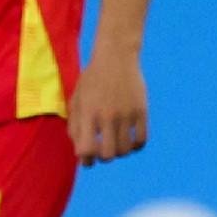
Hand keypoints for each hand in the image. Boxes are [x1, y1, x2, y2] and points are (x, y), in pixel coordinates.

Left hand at [68, 46, 147, 162]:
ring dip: (120, 152)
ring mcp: (126, 113)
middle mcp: (107, 115)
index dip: (86, 159)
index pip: (86, 149)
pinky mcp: (142, 110)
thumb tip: (81, 153)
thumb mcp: (76, 100)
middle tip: (103, 151)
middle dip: (104, 158)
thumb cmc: (92, 80)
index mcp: (87, 113)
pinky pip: (142, 139)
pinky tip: (131, 141)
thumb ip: (75, 126)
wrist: (116, 56)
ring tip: (117, 144)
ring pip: (125, 149)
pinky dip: (136, 146)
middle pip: (108, 154)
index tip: (87, 156)